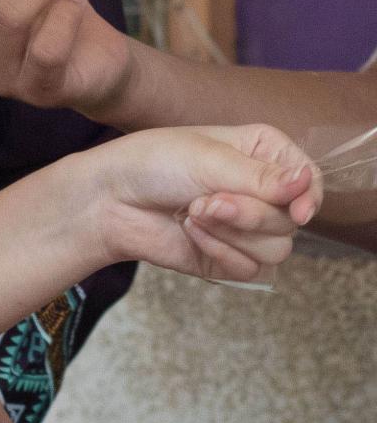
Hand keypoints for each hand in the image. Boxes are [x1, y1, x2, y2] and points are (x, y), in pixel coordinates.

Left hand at [83, 123, 322, 281]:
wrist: (113, 200)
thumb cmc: (155, 162)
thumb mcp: (208, 160)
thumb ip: (261, 178)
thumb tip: (306, 183)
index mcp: (262, 152)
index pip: (309, 177)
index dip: (309, 196)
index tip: (297, 210)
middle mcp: (261, 190)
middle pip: (291, 220)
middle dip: (248, 213)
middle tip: (207, 199)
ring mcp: (247, 227)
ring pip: (277, 249)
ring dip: (231, 233)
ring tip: (194, 212)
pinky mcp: (231, 257)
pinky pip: (250, 269)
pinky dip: (219, 252)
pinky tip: (190, 232)